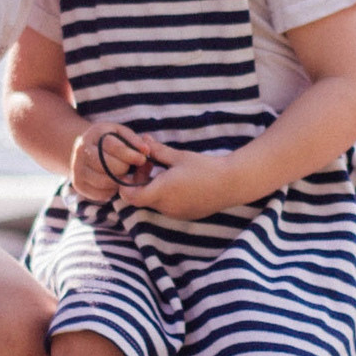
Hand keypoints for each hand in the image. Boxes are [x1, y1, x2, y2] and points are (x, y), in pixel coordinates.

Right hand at [71, 121, 154, 202]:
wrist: (87, 151)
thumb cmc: (109, 141)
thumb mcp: (121, 134)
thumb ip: (135, 141)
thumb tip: (146, 151)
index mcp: (92, 135)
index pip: (113, 146)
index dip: (130, 154)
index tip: (142, 159)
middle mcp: (80, 152)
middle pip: (107, 166)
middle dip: (124, 168)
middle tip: (129, 167)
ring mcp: (77, 169)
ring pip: (104, 181)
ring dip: (119, 181)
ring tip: (123, 175)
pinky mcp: (78, 185)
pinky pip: (100, 194)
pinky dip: (112, 191)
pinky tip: (115, 183)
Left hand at [117, 136, 251, 222]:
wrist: (231, 184)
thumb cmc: (205, 168)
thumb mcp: (179, 156)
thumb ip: (157, 151)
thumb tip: (142, 140)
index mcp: (161, 191)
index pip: (130, 196)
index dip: (124, 185)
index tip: (129, 172)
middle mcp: (165, 207)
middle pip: (141, 198)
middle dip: (139, 182)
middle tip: (149, 164)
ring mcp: (175, 213)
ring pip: (154, 202)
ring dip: (153, 188)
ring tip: (165, 171)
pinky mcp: (185, 215)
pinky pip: (167, 206)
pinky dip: (165, 195)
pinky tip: (177, 182)